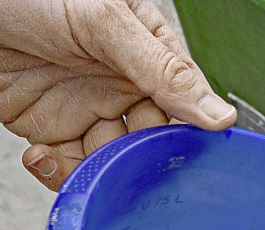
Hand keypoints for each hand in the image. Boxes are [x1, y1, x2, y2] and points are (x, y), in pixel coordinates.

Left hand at [0, 0, 236, 189]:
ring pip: (112, 159)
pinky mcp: (45, 126)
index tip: (191, 158)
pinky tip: (44, 157)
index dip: (189, 133)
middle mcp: (119, 81)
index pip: (186, 102)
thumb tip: (219, 114)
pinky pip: (68, 164)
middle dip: (142, 158)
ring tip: (80, 163)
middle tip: (128, 160)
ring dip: (100, 172)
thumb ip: (164, 71)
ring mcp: (83, 105)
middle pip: (152, 139)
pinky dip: (59, 173)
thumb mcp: (104, 22)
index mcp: (146, 50)